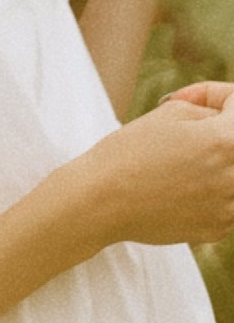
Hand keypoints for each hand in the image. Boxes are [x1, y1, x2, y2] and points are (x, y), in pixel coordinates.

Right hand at [74, 90, 233, 248]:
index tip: (193, 99)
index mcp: (228, 141)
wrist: (102, 201)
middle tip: (185, 130)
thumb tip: (224, 119)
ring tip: (179, 161)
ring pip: (232, 172)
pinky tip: (177, 186)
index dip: (214, 94)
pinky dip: (206, 189)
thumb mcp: (171, 112)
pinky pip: (224, 199)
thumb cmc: (131, 151)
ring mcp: (231, 208)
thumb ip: (210, 110)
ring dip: (214, 161)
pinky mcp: (218, 228)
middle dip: (216, 129)